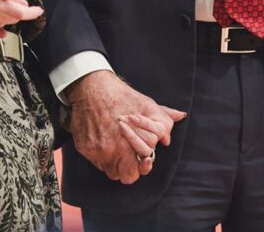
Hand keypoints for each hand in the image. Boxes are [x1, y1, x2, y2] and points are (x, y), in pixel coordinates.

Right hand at [65, 70, 185, 184]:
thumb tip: (180, 117)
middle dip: (129, 168)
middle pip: (125, 176)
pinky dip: (99, 155)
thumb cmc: (121, 95)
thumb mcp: (147, 104)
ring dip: (114, 163)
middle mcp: (113, 151)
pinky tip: (103, 140)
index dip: (142, 165)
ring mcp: (97, 151)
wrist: (92, 87)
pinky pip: (95, 161)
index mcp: (131, 145)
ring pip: (109, 170)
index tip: (142, 158)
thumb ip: (163, 117)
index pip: (139, 171)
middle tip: (129, 156)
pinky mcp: (84, 148)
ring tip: (116, 148)